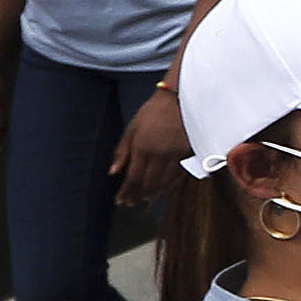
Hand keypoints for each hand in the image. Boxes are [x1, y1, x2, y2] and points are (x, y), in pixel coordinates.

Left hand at [109, 85, 190, 203]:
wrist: (181, 98)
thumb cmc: (154, 111)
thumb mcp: (132, 127)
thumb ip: (122, 151)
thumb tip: (113, 172)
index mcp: (143, 147)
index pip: (133, 178)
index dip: (126, 192)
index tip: (120, 200)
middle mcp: (159, 155)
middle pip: (148, 184)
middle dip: (138, 195)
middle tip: (131, 202)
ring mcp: (175, 156)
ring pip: (163, 183)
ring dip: (152, 193)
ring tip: (144, 198)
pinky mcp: (188, 154)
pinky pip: (177, 177)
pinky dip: (168, 186)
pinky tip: (162, 189)